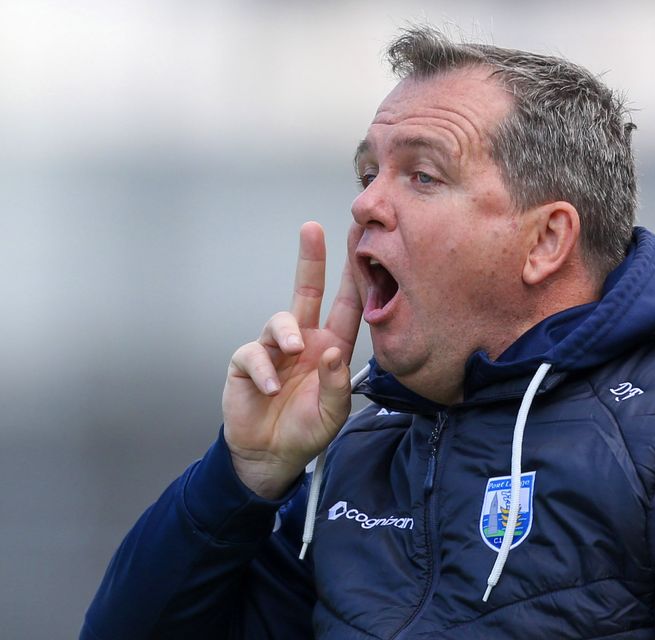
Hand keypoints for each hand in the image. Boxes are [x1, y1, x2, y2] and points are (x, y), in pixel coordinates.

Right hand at [222, 222, 362, 498]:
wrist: (270, 456)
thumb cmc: (307, 430)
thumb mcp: (334, 413)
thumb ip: (338, 384)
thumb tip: (332, 351)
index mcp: (331, 347)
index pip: (347, 307)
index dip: (354, 278)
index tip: (361, 245)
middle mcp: (304, 341)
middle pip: (308, 291)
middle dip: (311, 260)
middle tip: (311, 229)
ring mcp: (275, 350)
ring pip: (279, 319)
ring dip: (285, 331)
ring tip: (291, 351)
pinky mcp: (248, 363)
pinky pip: (253, 353)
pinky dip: (263, 368)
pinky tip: (272, 387)